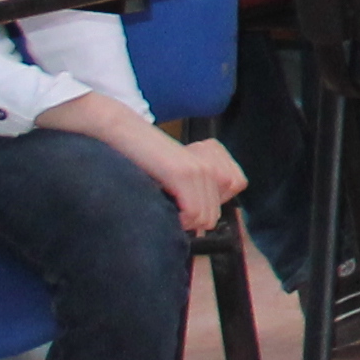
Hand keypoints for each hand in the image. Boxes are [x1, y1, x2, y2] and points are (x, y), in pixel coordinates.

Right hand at [47, 96, 242, 230]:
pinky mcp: (183, 174)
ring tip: (166, 205)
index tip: (186, 203)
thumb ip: (197, 190)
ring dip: (184, 221)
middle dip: (193, 219)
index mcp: (215, 159)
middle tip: (171, 206)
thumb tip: (204, 224)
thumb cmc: (145, 160)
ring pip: (205, 217)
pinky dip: (179, 220)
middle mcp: (212, 163)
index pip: (236, 188)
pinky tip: (164, 206)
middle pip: (215, 213)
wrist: (124, 134)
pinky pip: (193, 213)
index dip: (207, 208)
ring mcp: (199, 169)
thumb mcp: (179, 174)